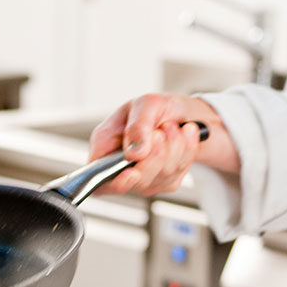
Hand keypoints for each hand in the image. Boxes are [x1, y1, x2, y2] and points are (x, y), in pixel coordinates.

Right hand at [89, 94, 239, 194]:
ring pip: (162, 175)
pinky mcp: (165, 182)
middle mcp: (121, 169)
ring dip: (174, 146)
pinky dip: (186, 149)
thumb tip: (134, 152)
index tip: (132, 173)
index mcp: (104, 149)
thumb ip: (137, 127)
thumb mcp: (145, 104)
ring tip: (171, 127)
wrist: (181, 113)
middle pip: (137, 180)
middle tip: (160, 130)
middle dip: (156, 152)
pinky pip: (179, 172)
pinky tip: (182, 136)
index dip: (114, 182)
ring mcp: (144, 179)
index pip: (100, 180)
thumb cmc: (156, 108)